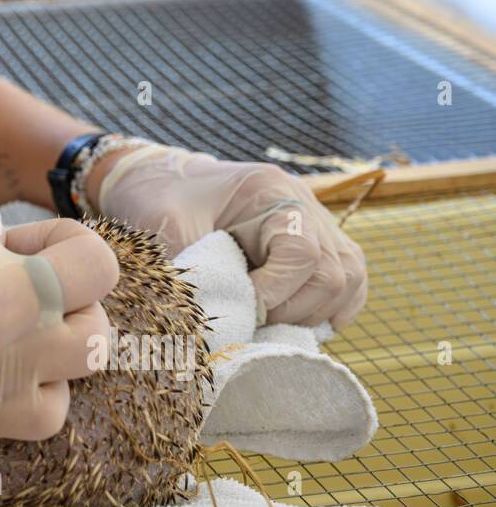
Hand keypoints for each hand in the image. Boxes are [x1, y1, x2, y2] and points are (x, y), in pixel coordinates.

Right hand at [0, 208, 116, 506]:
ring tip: (31, 322)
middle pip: (96, 267)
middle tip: (24, 268)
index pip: (4, 223)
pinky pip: (55, 406)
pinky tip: (12, 376)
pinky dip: (46, 391)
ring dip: (75, 323)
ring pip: (97, 340)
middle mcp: (4, 303)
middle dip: (72, 258)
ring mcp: (8, 364)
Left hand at [96, 144, 367, 327]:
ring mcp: (316, 224)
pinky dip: (326, 310)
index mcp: (270, 190)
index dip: (276, 292)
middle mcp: (305, 204)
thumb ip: (192, 271)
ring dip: (312, 315)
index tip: (242, 308)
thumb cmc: (158, 198)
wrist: (159, 180)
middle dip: (293, 310)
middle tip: (250, 321)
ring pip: (349, 281)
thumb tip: (214, 326)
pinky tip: (291, 322)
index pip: (303, 252)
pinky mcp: (315, 245)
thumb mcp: (164, 228)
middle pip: (336, 273)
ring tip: (266, 323)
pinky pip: (347, 284)